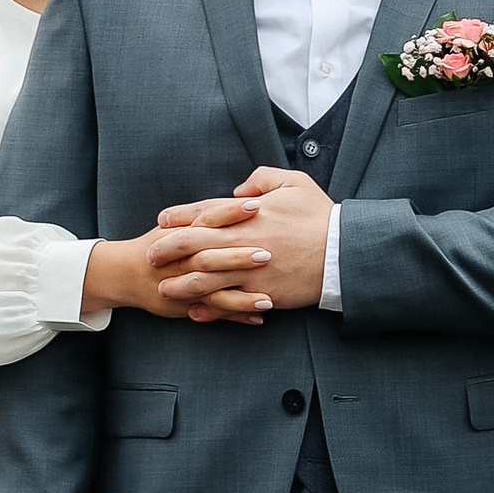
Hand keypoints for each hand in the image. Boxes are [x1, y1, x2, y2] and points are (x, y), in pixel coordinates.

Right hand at [82, 219, 269, 323]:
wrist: (125, 273)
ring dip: (241, 294)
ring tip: (268, 296)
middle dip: (237, 256)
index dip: (230, 211)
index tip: (256, 205)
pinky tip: (260, 316)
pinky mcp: (189, 304)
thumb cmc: (159, 244)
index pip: (208, 217)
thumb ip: (206, 212)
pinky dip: (237, 314)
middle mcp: (184, 259)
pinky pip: (215, 312)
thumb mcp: (175, 223)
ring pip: (214, 289)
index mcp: (183, 233)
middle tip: (267, 254)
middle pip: (211, 256)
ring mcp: (186, 284)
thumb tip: (245, 194)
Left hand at [151, 168, 329, 314]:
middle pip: (192, 246)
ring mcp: (248, 271)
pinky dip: (209, 310)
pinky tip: (194, 313)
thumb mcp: (294, 182)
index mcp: (247, 215)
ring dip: (180, 284)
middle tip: (150, 255)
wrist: (342, 253)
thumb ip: (262, 179)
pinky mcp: (260, 294)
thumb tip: (239, 189)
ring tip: (163, 288)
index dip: (179, 216)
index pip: (204, 213)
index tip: (163, 220)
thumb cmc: (320, 216)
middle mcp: (241, 243)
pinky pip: (227, 304)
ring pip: (203, 279)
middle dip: (167, 250)